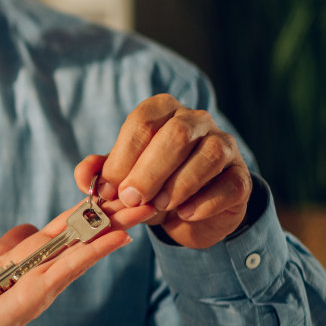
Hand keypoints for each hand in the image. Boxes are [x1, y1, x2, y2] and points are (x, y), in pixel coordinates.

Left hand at [78, 93, 252, 249]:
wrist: (188, 212)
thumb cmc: (151, 185)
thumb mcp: (122, 177)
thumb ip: (100, 172)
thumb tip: (83, 176)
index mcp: (163, 111)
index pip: (143, 121)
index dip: (123, 156)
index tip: (108, 188)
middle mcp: (197, 121)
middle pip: (176, 135)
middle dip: (149, 170)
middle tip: (131, 199)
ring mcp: (225, 146)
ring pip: (208, 156)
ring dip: (179, 185)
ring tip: (159, 206)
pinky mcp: (242, 177)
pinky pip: (228, 185)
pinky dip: (204, 202)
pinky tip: (184, 214)